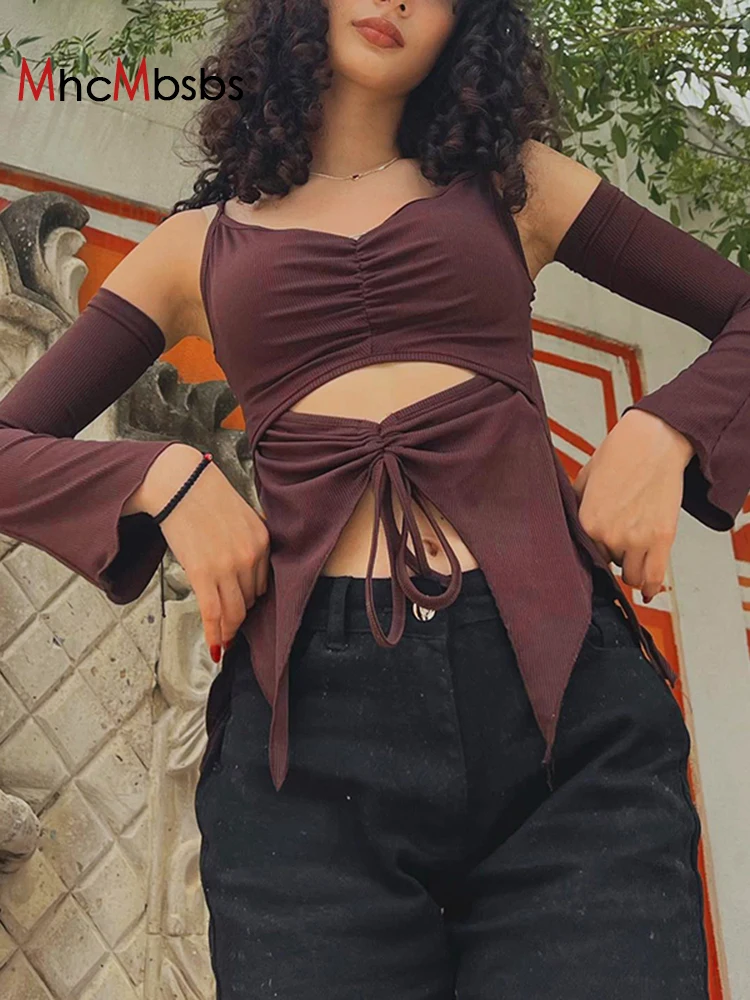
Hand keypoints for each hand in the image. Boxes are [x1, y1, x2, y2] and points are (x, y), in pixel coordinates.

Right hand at [133, 444, 269, 658]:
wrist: (179, 483)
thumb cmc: (204, 496)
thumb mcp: (241, 517)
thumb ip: (248, 542)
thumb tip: (245, 568)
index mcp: (263, 542)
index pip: (261, 583)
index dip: (249, 598)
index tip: (241, 608)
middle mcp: (251, 556)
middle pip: (249, 600)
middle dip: (239, 613)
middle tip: (230, 625)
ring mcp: (228, 567)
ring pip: (234, 612)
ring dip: (228, 630)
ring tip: (223, 643)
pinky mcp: (203, 573)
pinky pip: (213, 613)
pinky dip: (215, 635)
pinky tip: (216, 649)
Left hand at [572, 409, 694, 602]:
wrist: (652, 442)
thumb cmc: (619, 456)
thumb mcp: (584, 482)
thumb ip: (577, 510)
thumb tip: (568, 529)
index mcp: (586, 522)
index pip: (586, 554)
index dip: (593, 551)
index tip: (595, 553)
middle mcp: (609, 535)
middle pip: (609, 564)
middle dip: (613, 555)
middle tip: (620, 540)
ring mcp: (636, 539)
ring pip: (631, 575)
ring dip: (632, 567)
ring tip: (635, 552)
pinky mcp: (662, 538)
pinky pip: (653, 576)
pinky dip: (651, 587)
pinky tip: (649, 591)